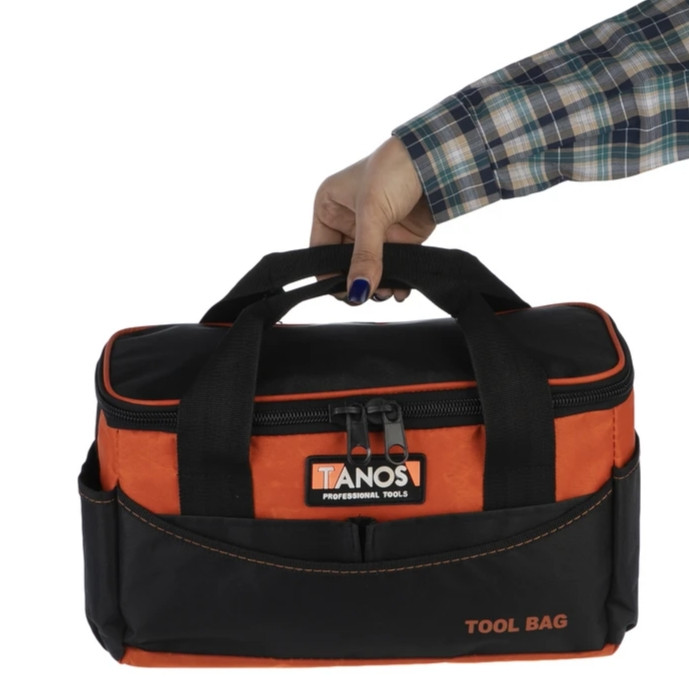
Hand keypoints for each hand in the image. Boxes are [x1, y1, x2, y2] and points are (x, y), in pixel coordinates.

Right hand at [310, 136, 435, 303]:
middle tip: (366, 296)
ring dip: (377, 285)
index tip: (343, 293)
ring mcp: (373, 232)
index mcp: (329, 207)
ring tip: (387, 293)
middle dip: (355, 282)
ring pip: (368, 270)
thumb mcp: (371, 213)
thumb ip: (364, 255)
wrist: (437, 160)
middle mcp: (347, 220)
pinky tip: (401, 289)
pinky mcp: (398, 239)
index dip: (329, 274)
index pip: (321, 251)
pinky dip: (396, 282)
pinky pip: (391, 268)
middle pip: (344, 264)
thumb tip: (358, 291)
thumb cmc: (393, 170)